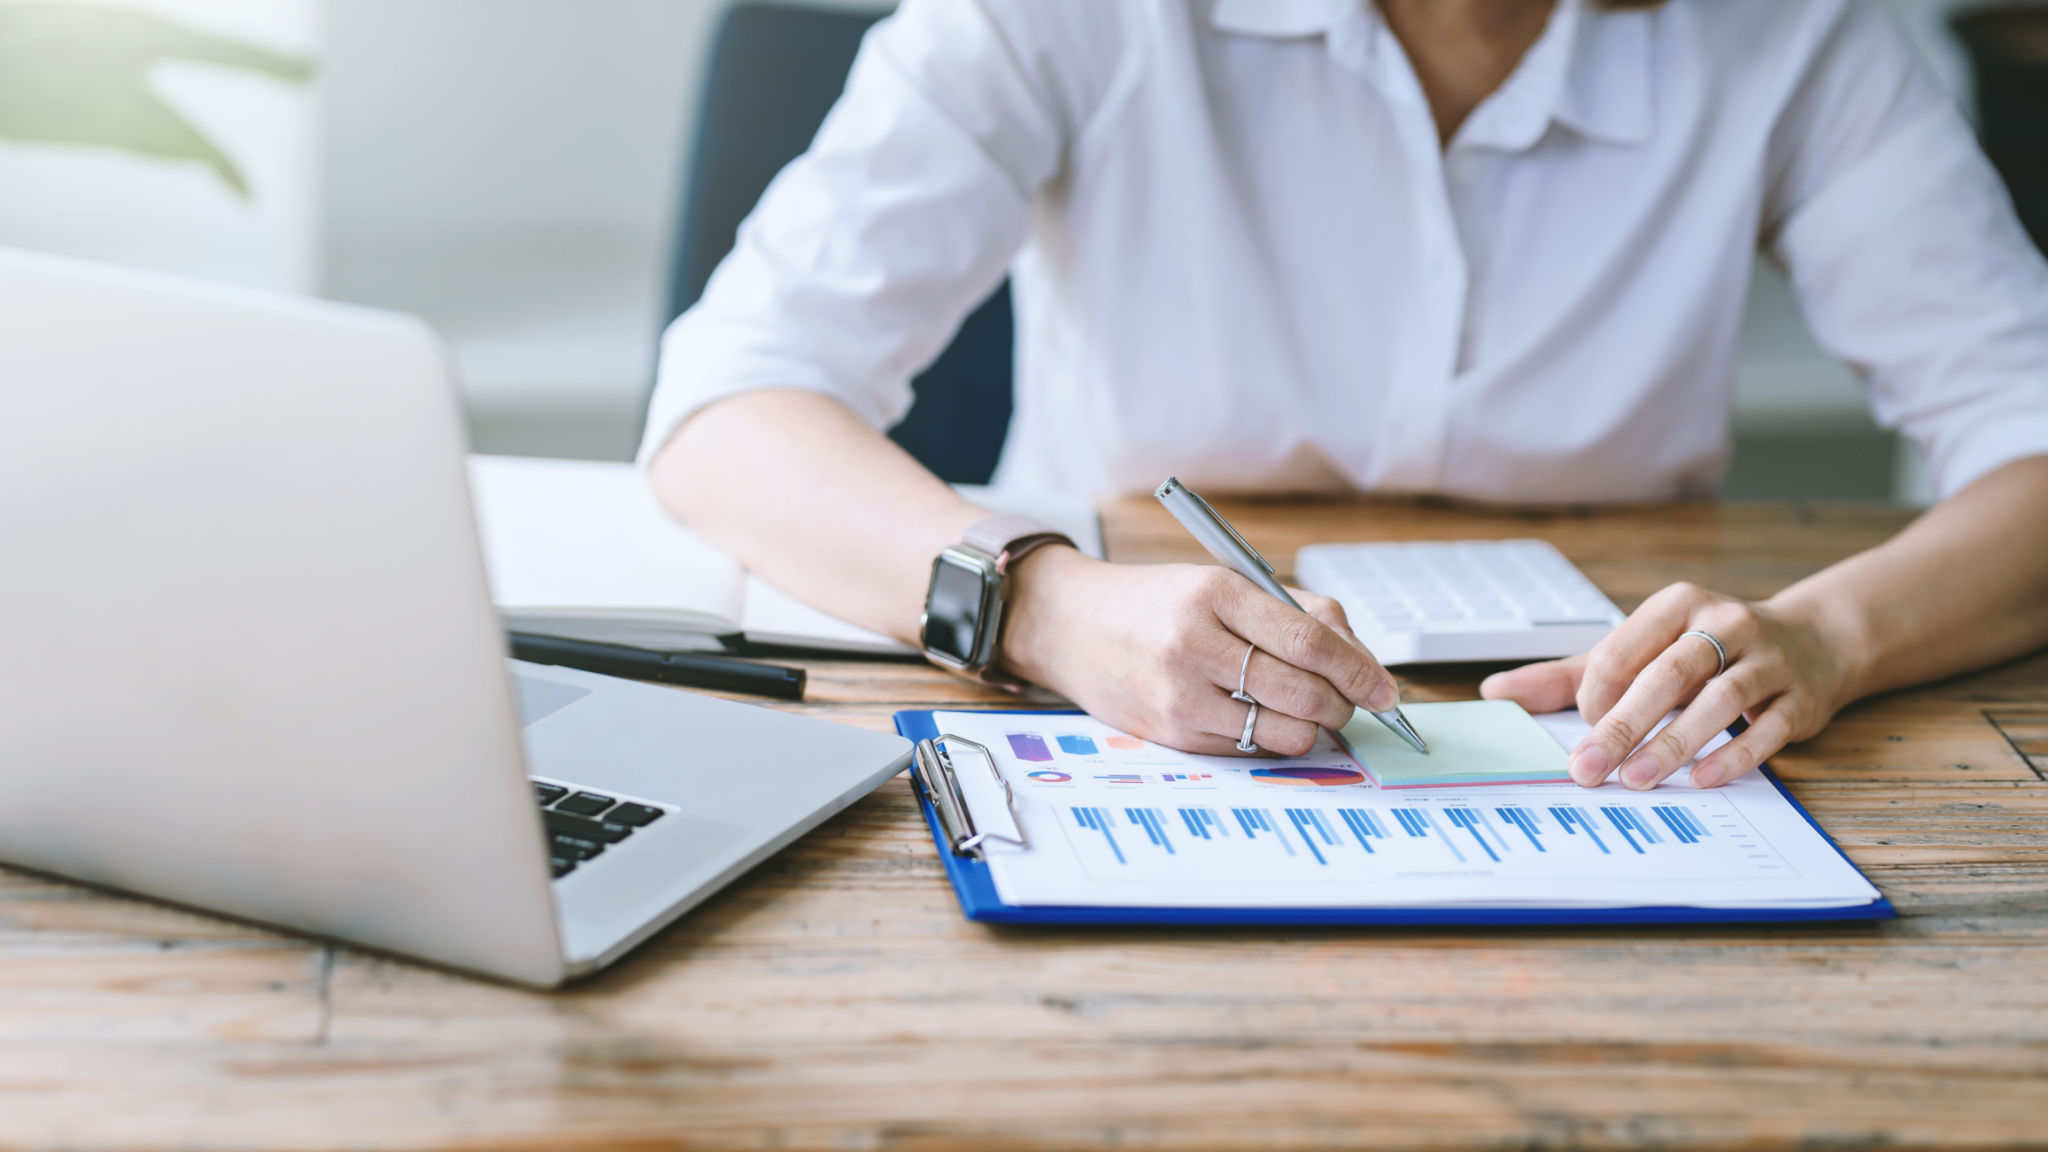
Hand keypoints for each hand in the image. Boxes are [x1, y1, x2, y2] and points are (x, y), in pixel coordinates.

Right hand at [1000, 548, 1402, 756]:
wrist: (1071, 625)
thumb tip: (1361, 663)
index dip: (1360, 671)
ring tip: (1307, 710)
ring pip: (1283, 731)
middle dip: (1343, 705)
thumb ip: (1297, 613)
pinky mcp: (1171, 733)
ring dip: (1312, 728)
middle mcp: (1194, 643)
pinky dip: (1270, 738)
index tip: (1386, 689)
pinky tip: (1260, 716)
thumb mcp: (1224, 583)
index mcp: (1215, 593)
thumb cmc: (1157, 602)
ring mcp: (1179, 694)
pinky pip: (1249, 749)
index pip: (1310, 641)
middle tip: (1349, 702)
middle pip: (1304, 692)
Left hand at [1479, 582, 1863, 789]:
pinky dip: (1734, 754)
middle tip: (1588, 769)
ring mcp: (1767, 660)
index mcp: (1677, 605)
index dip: (1597, 693)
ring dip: (1674, 742)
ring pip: (1718, 700)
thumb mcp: (1638, 651)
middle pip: (1667, 675)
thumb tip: (1495, 692)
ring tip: (1637, 779)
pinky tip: (1702, 778)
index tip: (1583, 728)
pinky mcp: (1798, 698)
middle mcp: (1724, 624)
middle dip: (1623, 725)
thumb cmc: (1704, 651)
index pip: (1622, 649)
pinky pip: (1766, 728)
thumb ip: (1569, 675)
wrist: (1811, 642)